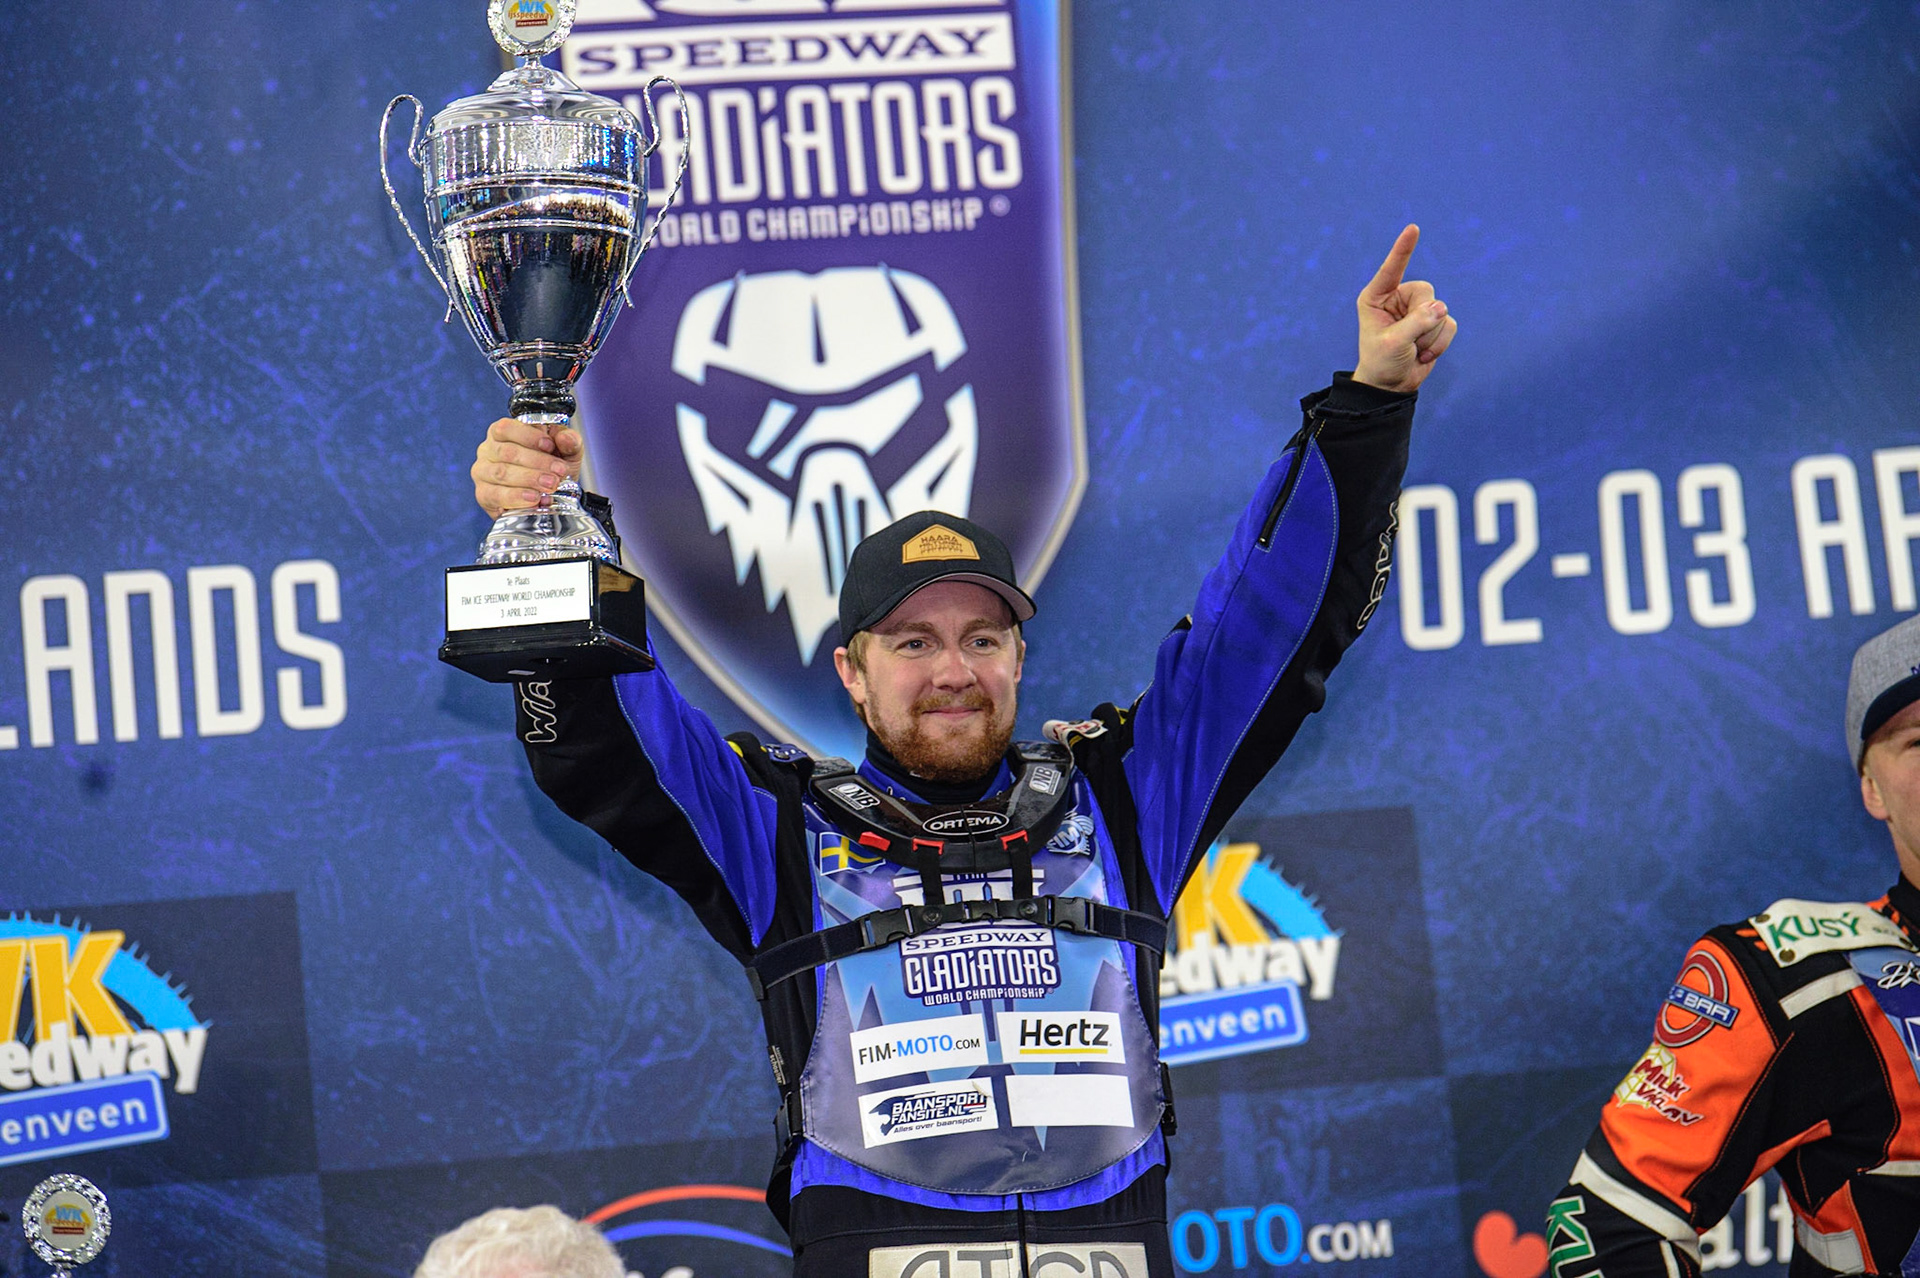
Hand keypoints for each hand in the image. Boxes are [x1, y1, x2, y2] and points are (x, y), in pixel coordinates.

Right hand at [470, 418, 582, 518]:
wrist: (550, 498)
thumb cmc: (551, 469)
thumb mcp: (566, 453)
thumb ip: (570, 442)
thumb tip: (565, 437)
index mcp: (503, 432)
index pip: (507, 428)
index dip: (528, 436)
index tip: (550, 446)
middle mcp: (488, 449)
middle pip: (508, 452)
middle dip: (537, 462)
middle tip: (558, 472)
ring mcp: (482, 472)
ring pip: (501, 473)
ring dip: (529, 479)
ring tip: (550, 485)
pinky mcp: (483, 494)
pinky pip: (495, 495)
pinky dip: (517, 497)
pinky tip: (534, 498)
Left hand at [1352, 224, 1455, 393]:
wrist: (1391, 386)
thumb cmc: (1382, 362)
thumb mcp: (1394, 343)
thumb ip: (1416, 323)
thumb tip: (1442, 308)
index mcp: (1377, 297)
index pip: (1391, 269)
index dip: (1403, 249)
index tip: (1413, 228)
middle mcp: (1398, 299)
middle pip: (1426, 292)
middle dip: (1422, 319)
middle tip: (1409, 340)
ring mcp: (1417, 310)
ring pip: (1440, 310)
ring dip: (1431, 336)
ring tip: (1413, 349)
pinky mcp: (1433, 322)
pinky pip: (1450, 324)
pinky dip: (1441, 342)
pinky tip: (1424, 354)